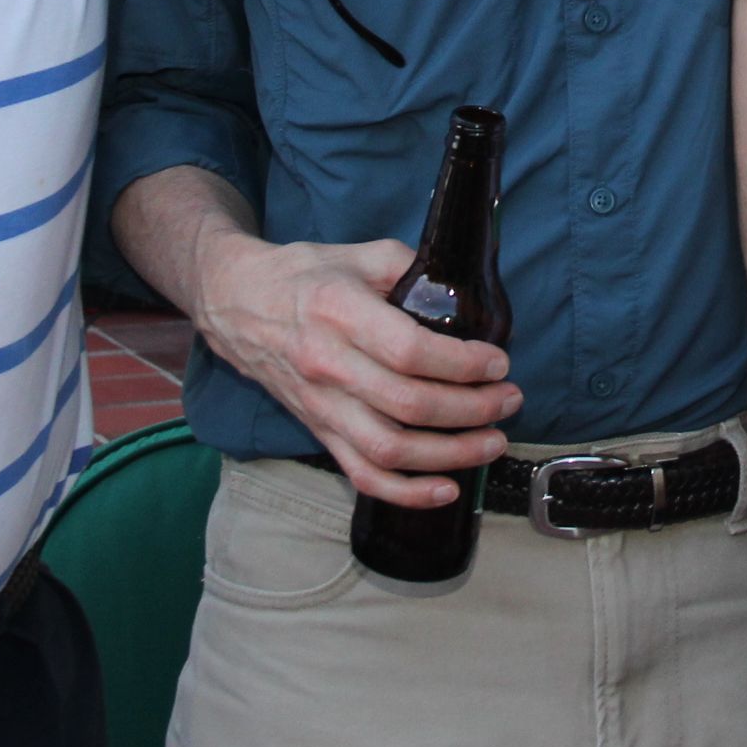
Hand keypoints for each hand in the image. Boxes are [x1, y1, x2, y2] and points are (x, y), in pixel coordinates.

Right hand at [186, 230, 521, 505]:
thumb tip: (465, 292)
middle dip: (472, 409)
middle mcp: (328, 364)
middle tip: (508, 400)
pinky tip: (446, 489)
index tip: (497, 363)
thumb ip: (412, 268)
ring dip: (451, 454)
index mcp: (340, 312)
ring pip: (390, 449)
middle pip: (409, 405)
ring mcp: (320, 405)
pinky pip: (362, 475)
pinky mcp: (317, 431)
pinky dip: (406, 492)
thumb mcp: (360, 254)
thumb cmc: (305, 276)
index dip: (463, 363)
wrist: (238, 304)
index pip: (411, 351)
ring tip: (492, 441)